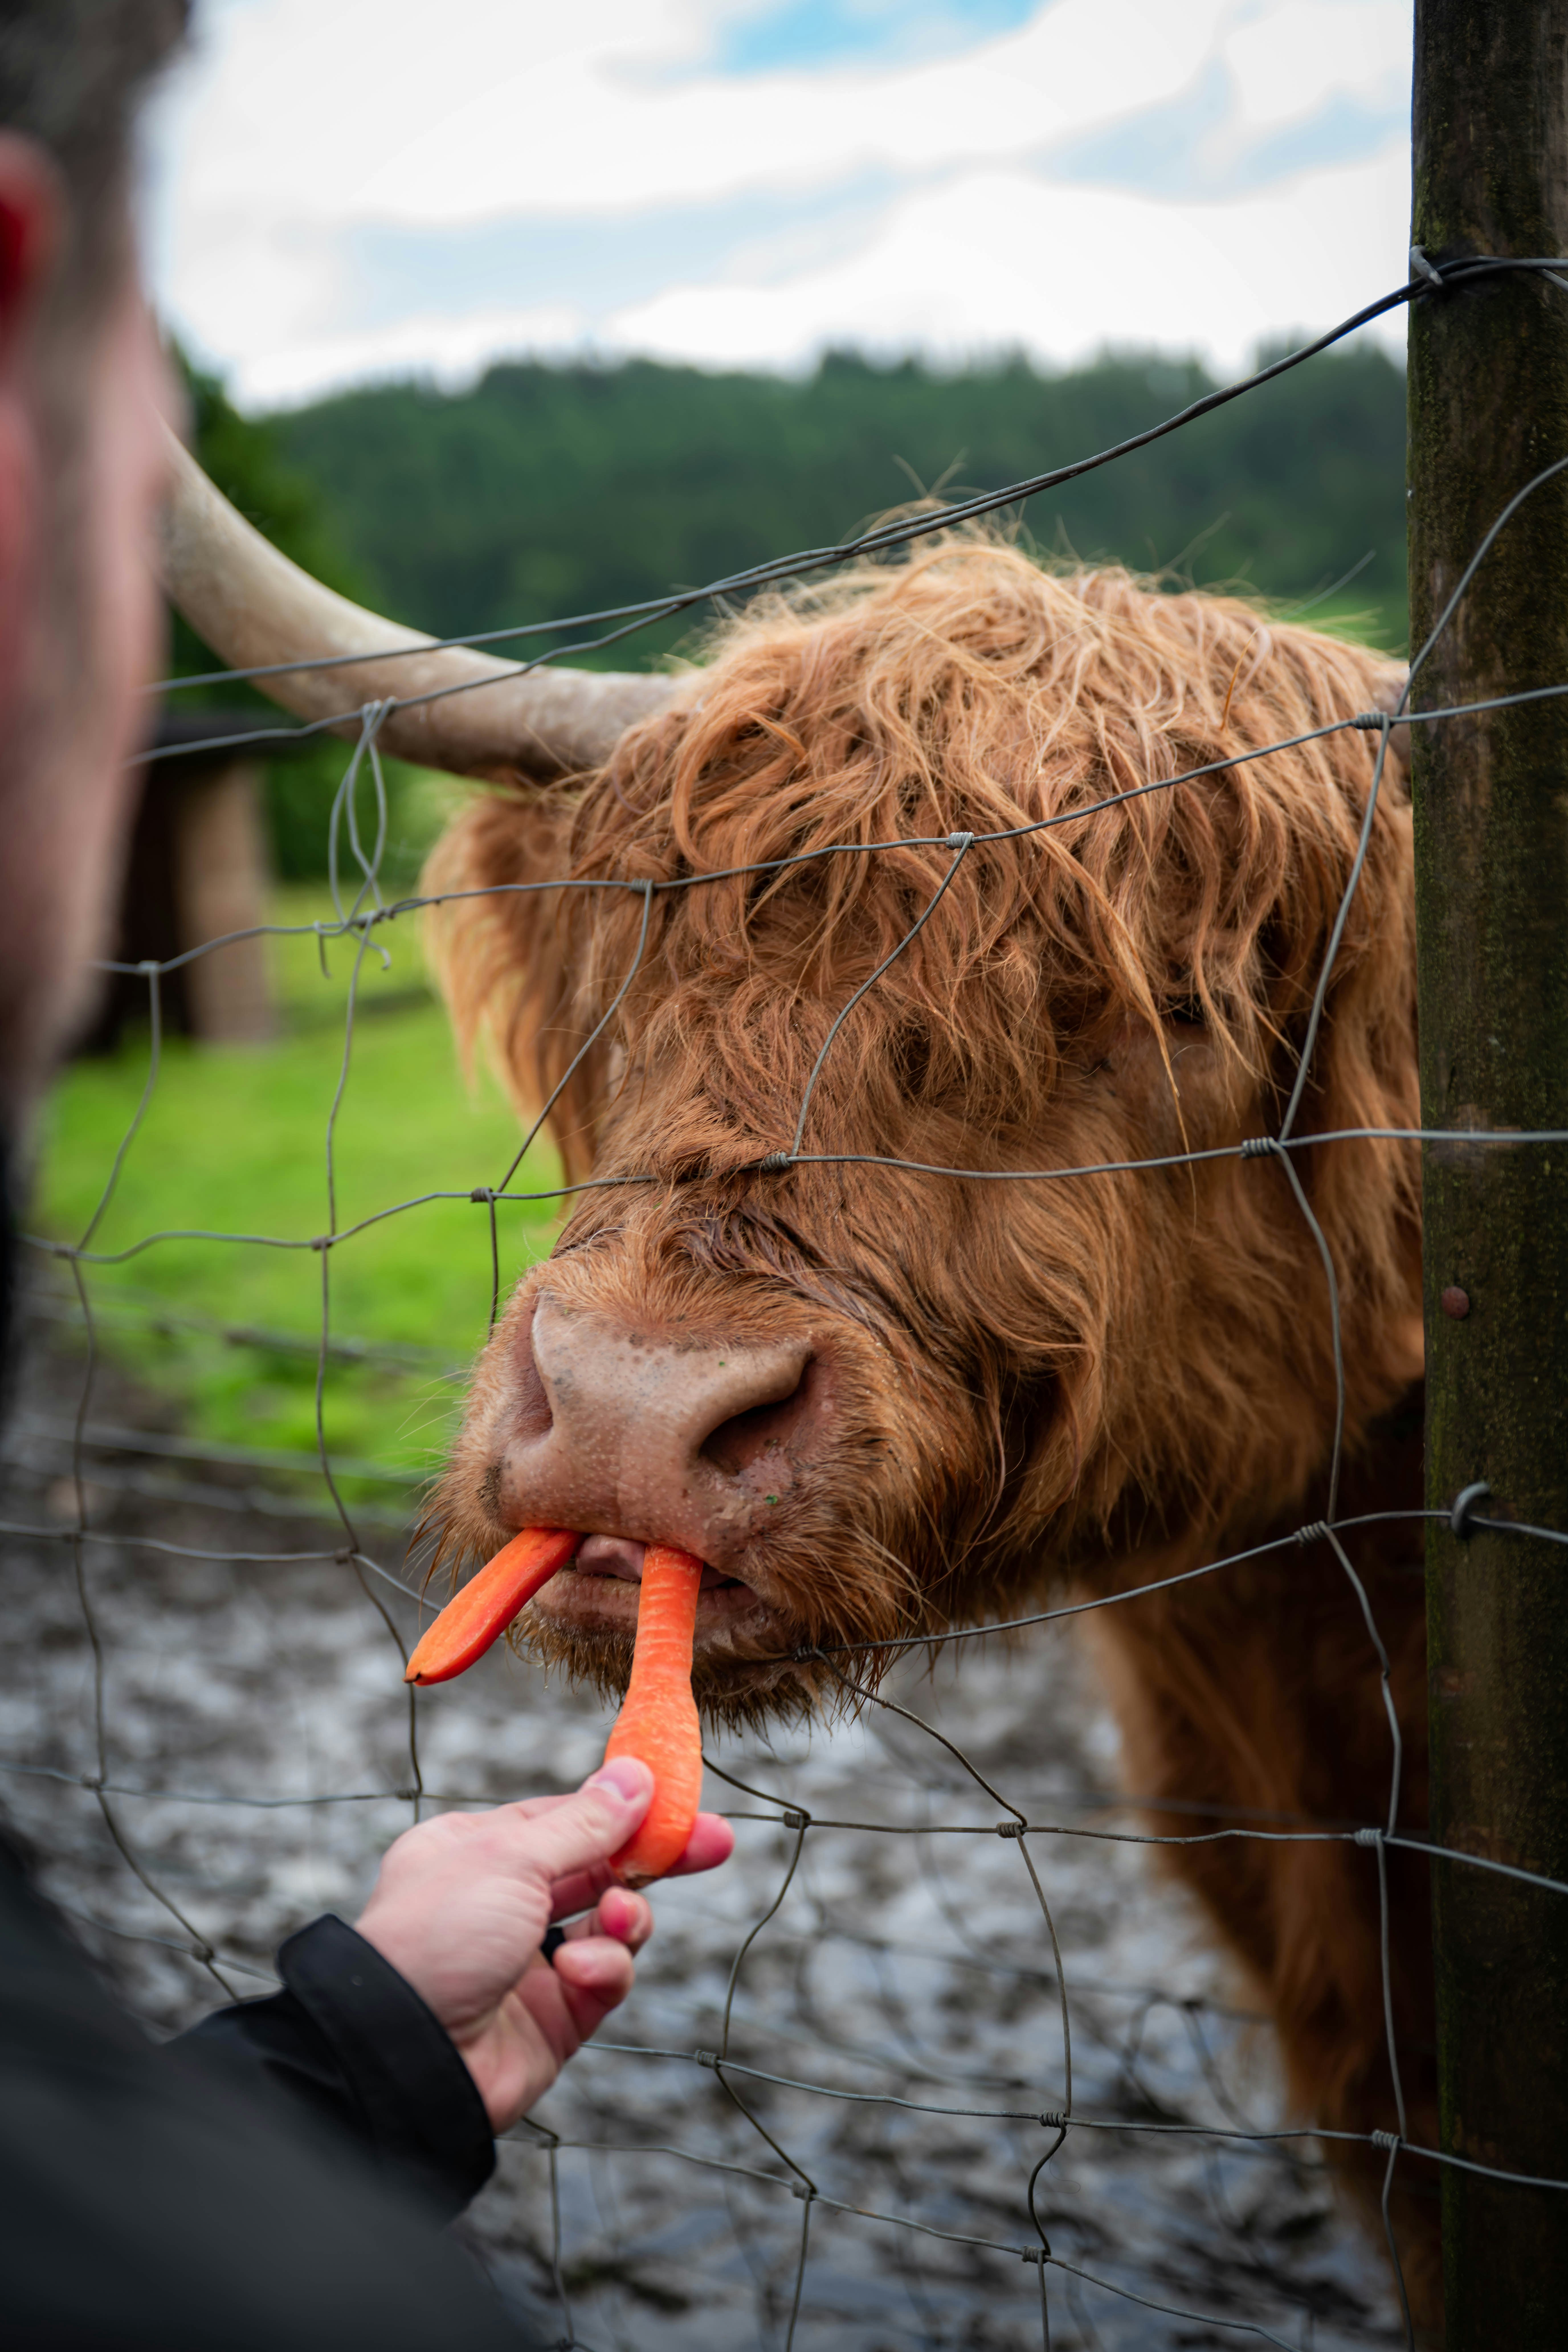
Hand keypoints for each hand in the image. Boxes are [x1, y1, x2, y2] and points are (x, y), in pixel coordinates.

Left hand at [355, 1757, 733, 2130]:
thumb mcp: (510, 1857)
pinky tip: (579, 1972)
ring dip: (625, 1918)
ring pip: (610, 1925)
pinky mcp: (553, 2017)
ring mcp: (528, 1963)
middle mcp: (502, 1903)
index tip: (680, 1801)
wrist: (403, 2056)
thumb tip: (634, 1776)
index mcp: (477, 1851)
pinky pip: (604, 1980)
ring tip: (618, 1920)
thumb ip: (584, 1823)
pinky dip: (604, 1970)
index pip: (568, 1818)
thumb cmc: (436, 1938)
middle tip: (716, 1843)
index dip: (626, 1810)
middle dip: (656, 1858)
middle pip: (599, 1869)